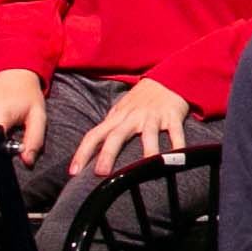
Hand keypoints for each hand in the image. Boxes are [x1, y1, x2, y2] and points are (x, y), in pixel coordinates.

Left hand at [66, 75, 191, 176]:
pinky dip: (178, 145)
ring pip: (148, 135)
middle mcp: (132, 117)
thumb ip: (111, 128)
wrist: (168, 77)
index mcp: (117, 117)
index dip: (82, 152)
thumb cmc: (142, 99)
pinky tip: (178, 159)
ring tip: (144, 170)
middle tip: (100, 173)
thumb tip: (95, 152)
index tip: (73, 171)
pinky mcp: (172, 116)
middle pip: (116, 136)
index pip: (94, 135)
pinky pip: (175, 132)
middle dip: (107, 154)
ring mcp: (153, 116)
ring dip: (147, 151)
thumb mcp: (122, 110)